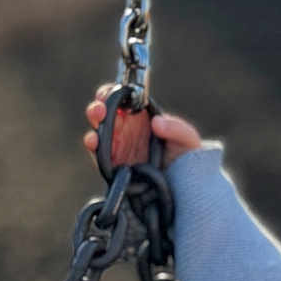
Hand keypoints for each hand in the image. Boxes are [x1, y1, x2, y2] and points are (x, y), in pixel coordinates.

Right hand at [82, 84, 202, 169]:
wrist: (186, 188)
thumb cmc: (187, 158)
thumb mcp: (187, 140)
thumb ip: (177, 128)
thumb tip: (158, 122)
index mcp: (141, 118)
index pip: (121, 100)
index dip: (112, 93)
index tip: (111, 92)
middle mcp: (126, 131)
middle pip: (105, 113)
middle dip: (99, 106)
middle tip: (101, 107)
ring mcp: (118, 148)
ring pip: (98, 130)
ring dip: (94, 122)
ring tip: (98, 118)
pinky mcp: (114, 166)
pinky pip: (98, 154)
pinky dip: (93, 146)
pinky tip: (94, 140)